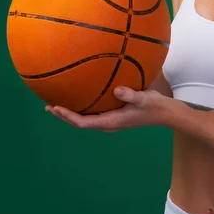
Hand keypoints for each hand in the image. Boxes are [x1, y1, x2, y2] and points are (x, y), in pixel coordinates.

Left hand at [45, 86, 171, 132]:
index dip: (68, 116)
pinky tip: (78, 98)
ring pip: (84, 120)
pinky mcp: (113, 116)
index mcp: (111, 122)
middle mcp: (107, 124)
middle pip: (79, 123)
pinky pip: (92, 114)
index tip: (56, 108)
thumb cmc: (154, 106)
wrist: (164, 113)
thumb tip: (117, 90)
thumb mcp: (144, 99)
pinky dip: (81, 108)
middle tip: (48, 106)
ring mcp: (110, 121)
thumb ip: (131, 95)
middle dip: (63, 116)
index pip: (83, 122)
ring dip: (69, 114)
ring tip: (56, 105)